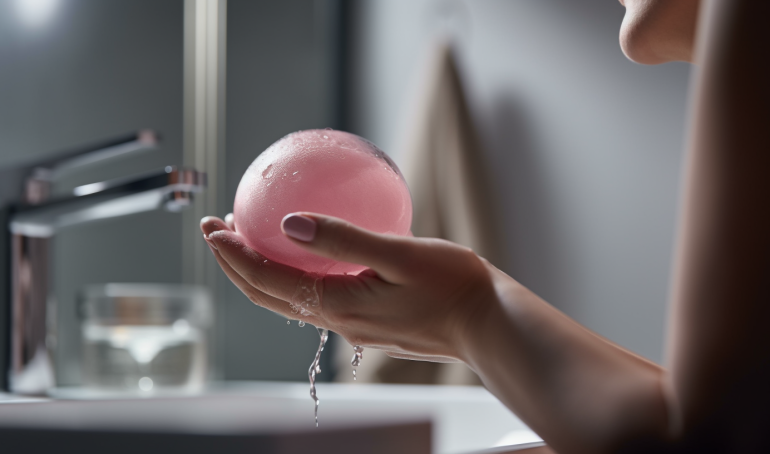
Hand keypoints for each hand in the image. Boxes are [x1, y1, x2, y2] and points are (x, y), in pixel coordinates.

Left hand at [200, 213, 498, 361]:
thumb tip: (290, 223)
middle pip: (270, 295)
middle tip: (217, 231)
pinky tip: (313, 252)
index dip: (234, 255)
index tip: (212, 227)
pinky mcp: (372, 321)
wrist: (489, 325)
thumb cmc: (454, 287)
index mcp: (338, 305)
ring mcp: (355, 325)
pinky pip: (321, 296)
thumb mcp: (399, 254)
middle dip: (237, 265)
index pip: (267, 281)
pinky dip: (299, 274)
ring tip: (251, 239)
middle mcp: (340, 320)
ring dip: (264, 271)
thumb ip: (344, 238)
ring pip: (293, 299)